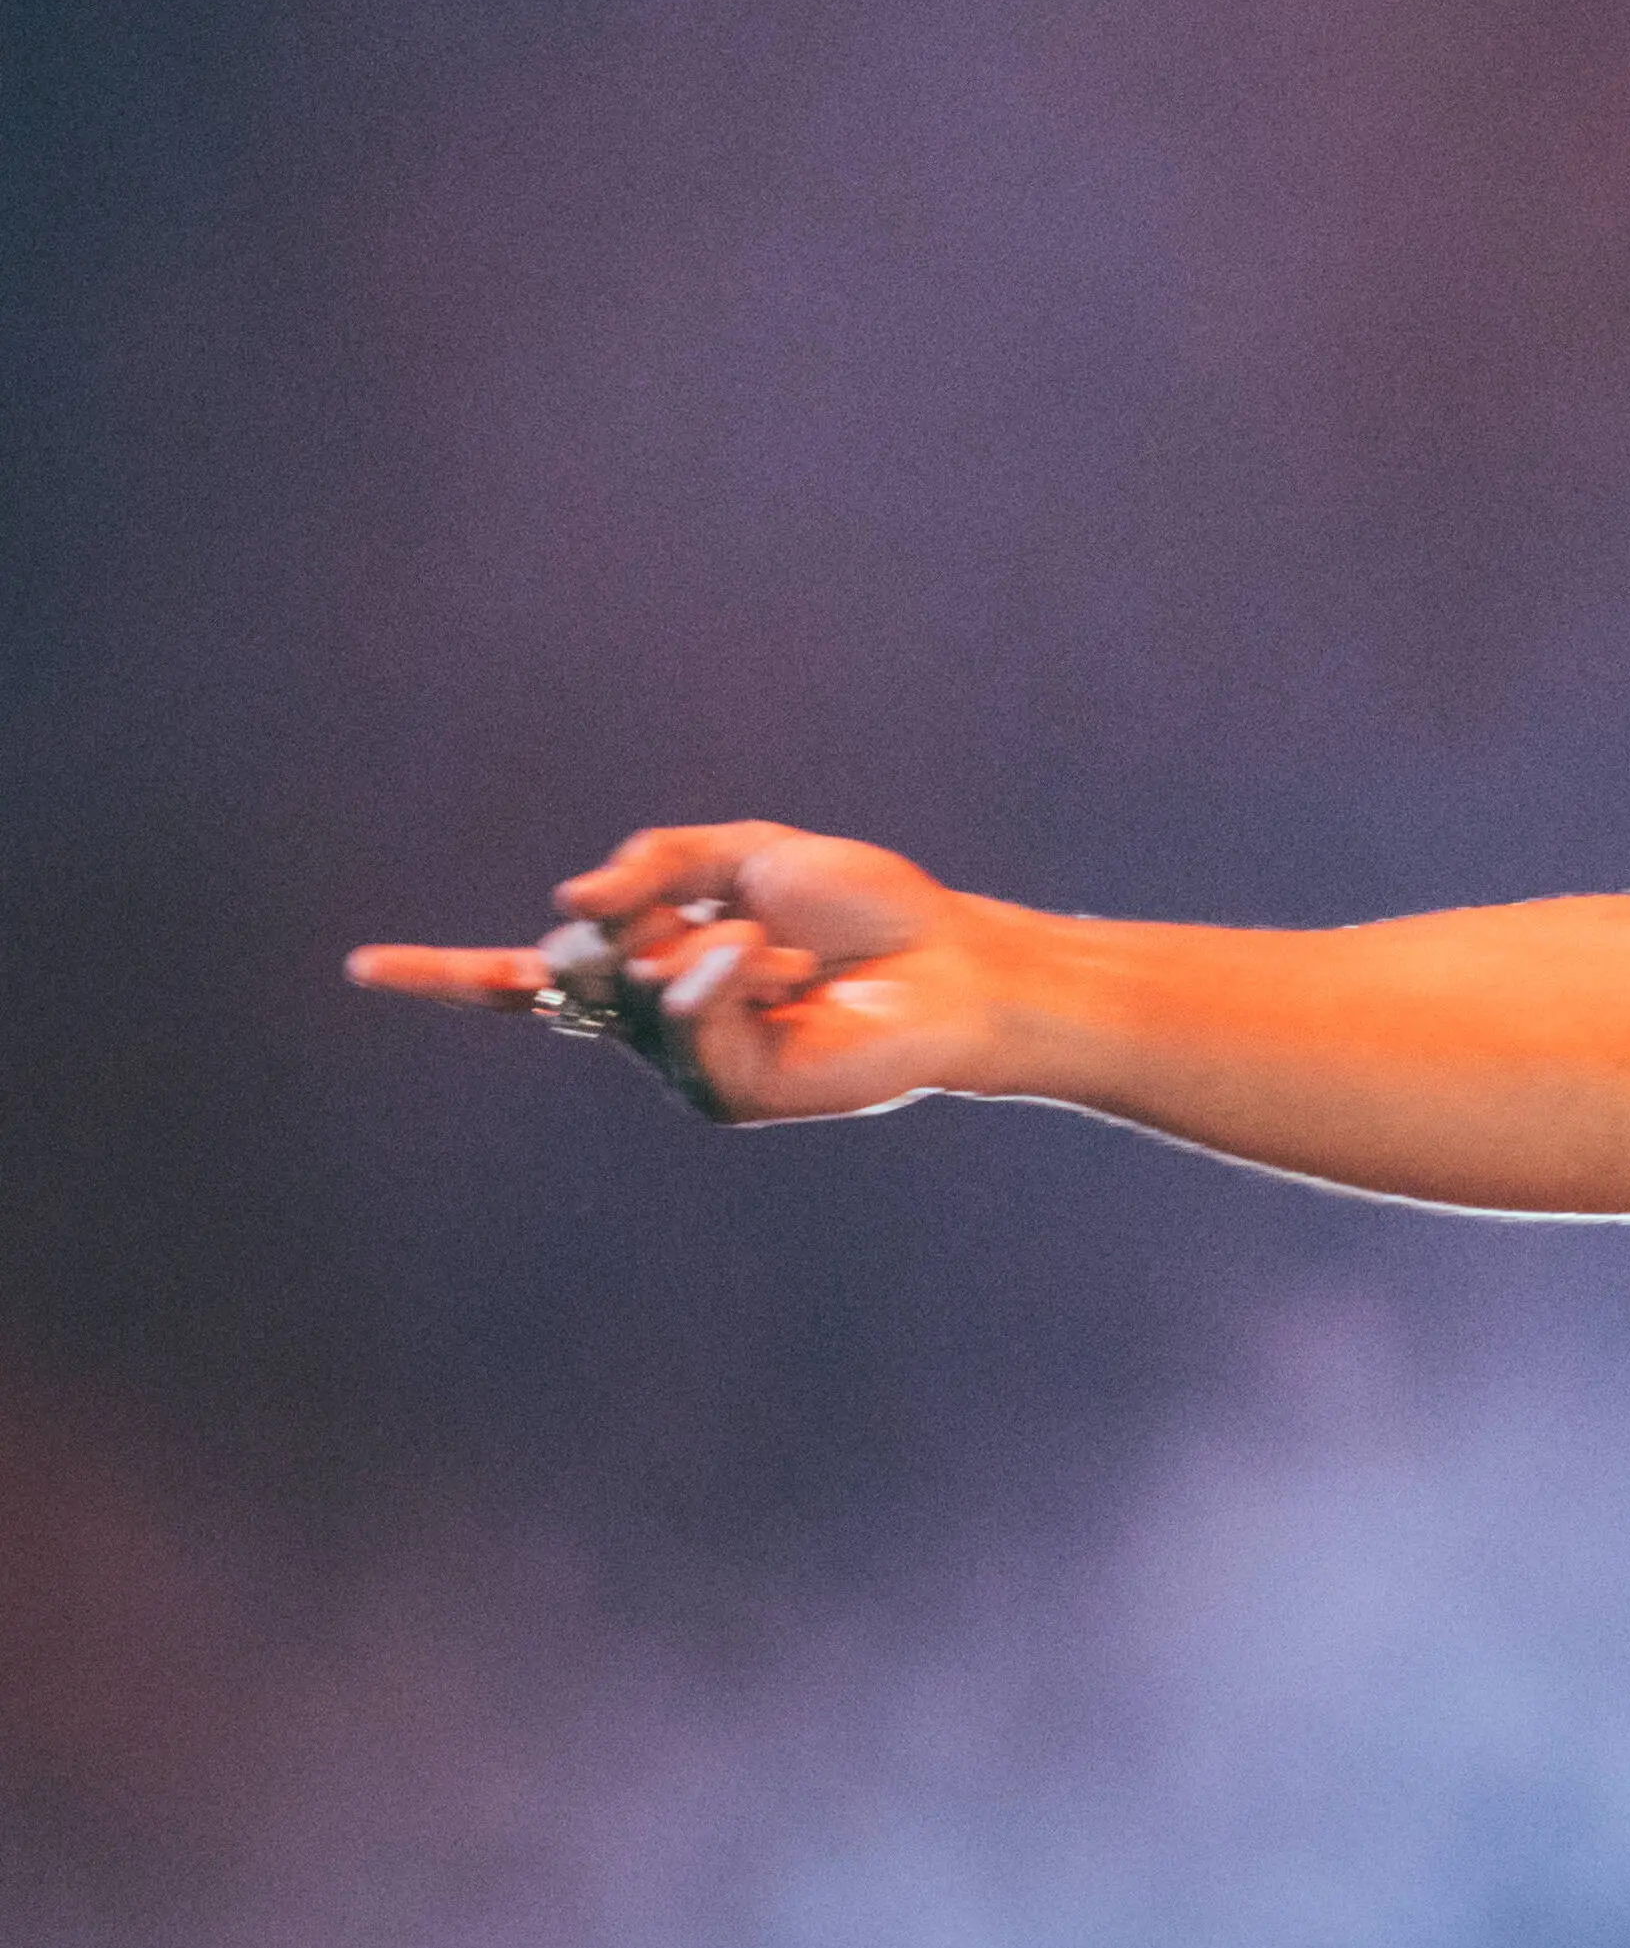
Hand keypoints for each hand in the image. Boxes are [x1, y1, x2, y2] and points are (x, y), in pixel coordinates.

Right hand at [346, 822, 1015, 1122]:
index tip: (360, 966)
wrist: (951, 960)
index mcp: (651, 965)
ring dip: (704, 943)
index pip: (526, 978)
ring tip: (785, 947)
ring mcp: (684, 1065)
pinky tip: (780, 969)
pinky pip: (679, 1020)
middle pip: (566, 971)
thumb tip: (561, 905)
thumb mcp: (748, 854)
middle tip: (730, 916)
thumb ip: (653, 863)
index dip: (442, 974)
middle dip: (628, 922)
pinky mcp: (723, 1094)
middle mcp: (654, 1024)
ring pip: (624, 991)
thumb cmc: (867, 907)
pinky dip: (723, 975)